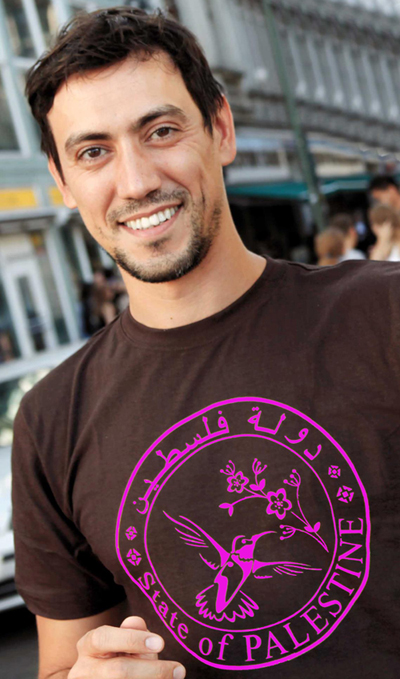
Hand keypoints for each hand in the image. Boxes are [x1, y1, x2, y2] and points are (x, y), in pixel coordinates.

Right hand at [68, 615, 185, 678]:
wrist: (105, 676)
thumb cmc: (119, 655)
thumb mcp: (126, 641)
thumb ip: (133, 633)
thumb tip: (136, 622)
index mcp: (87, 645)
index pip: (103, 638)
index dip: (131, 639)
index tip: (160, 643)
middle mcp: (82, 670)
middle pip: (118, 671)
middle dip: (152, 670)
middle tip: (178, 669)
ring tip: (174, 676)